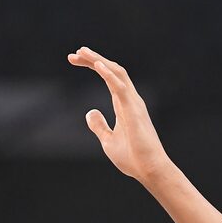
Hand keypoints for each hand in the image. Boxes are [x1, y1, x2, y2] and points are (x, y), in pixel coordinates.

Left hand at [68, 46, 172, 183]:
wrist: (148, 170)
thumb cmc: (132, 158)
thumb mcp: (108, 141)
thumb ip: (99, 126)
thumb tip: (90, 112)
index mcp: (124, 105)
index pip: (108, 78)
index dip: (92, 66)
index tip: (73, 60)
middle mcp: (130, 99)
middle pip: (112, 70)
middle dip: (93, 59)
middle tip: (73, 54)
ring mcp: (133, 103)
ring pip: (117, 73)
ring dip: (99, 61)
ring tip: (82, 52)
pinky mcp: (133, 110)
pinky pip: (120, 87)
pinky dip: (108, 74)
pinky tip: (97, 66)